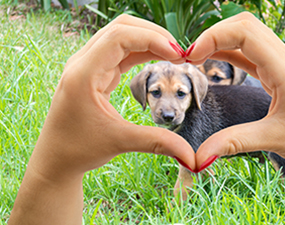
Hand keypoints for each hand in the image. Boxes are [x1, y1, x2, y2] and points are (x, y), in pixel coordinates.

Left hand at [9, 15, 194, 223]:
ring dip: (149, 41)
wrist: (56, 158)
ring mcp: (88, 65)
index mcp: (83, 73)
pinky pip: (121, 51)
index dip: (153, 40)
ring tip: (174, 56)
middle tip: (179, 54)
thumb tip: (192, 157)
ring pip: (121, 36)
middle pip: (121, 27)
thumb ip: (158, 142)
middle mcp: (83, 62)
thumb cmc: (79, 149)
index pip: (120, 37)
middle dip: (154, 35)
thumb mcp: (120, 142)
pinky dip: (142, 51)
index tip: (178, 56)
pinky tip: (159, 60)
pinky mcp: (95, 72)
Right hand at [186, 12, 284, 223]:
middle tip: (190, 55)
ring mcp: (282, 63)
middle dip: (214, 34)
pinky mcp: (279, 72)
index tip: (191, 56)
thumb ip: (233, 143)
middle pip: (245, 25)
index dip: (214, 37)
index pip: (246, 33)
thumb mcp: (273, 139)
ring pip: (248, 35)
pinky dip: (229, 51)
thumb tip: (199, 158)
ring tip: (196, 57)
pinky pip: (250, 52)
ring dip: (220, 40)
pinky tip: (212, 59)